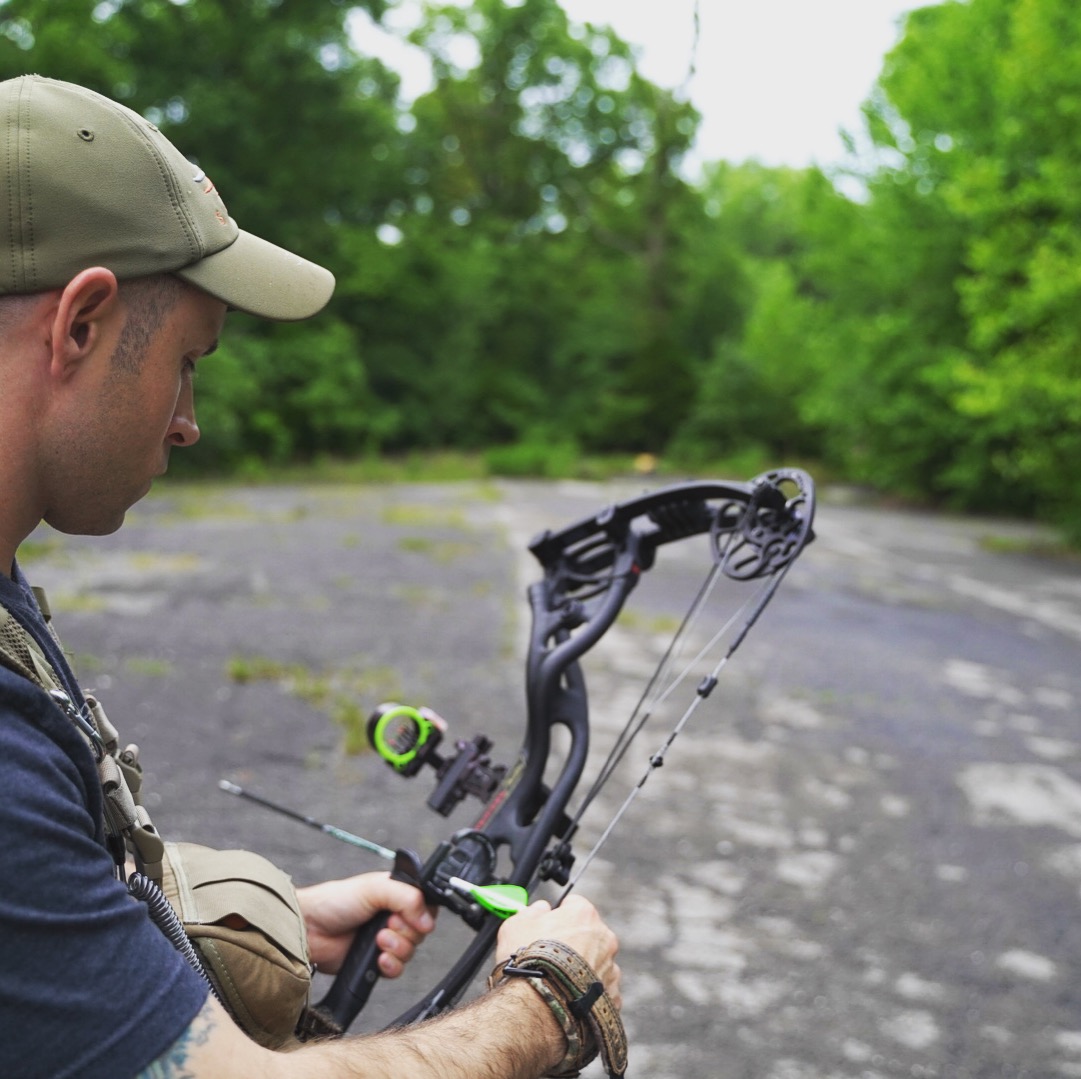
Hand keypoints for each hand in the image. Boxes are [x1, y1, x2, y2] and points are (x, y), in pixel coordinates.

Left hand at [296, 872, 436, 977]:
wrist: (309, 930)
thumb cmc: (335, 901)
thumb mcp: (374, 889)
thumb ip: (406, 897)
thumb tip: (428, 919)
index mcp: (396, 894)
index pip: (426, 905)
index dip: (423, 914)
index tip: (407, 915)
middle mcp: (393, 916)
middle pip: (421, 931)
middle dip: (405, 931)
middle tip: (386, 925)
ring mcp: (385, 940)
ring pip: (411, 951)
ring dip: (397, 948)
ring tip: (378, 941)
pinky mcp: (375, 961)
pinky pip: (397, 969)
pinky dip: (391, 965)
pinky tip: (378, 958)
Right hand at [495, 894, 621, 1008]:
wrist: (537, 1007)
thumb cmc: (526, 963)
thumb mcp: (516, 924)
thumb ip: (533, 911)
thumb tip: (541, 909)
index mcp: (584, 914)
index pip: (575, 905)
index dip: (560, 916)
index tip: (549, 928)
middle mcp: (604, 938)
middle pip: (590, 935)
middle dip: (575, 943)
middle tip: (553, 958)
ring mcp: (611, 968)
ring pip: (598, 963)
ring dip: (583, 970)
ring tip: (560, 983)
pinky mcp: (612, 997)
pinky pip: (602, 992)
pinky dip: (589, 995)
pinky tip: (570, 1000)